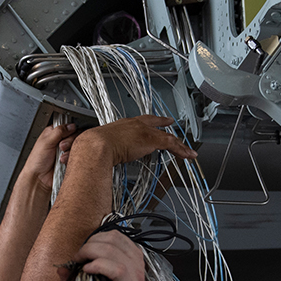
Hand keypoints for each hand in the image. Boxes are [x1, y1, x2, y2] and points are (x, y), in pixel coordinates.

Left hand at [19, 122, 76, 194]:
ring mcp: (66, 151)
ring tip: (60, 157)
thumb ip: (59, 131)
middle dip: (69, 141)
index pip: (68, 126)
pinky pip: (77, 156)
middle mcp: (60, 141)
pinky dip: (71, 158)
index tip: (64, 136)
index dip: (69, 130)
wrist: (39, 178)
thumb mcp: (46, 142)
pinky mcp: (70, 160)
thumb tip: (71, 125)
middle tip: (61, 147)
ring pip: (77, 146)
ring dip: (69, 151)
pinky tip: (63, 162)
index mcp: (53, 133)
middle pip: (75, 135)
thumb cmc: (36, 162)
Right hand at [69, 230, 153, 280]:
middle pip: (112, 250)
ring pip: (114, 238)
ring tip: (85, 252)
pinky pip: (118, 235)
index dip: (99, 265)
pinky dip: (102, 237)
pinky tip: (95, 245)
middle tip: (78, 259)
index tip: (84, 269)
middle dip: (89, 250)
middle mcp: (136, 273)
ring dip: (94, 241)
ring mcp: (137, 260)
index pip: (118, 271)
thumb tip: (62, 271)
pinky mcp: (135, 251)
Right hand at [75, 115, 196, 166]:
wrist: (96, 146)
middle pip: (156, 123)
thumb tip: (102, 160)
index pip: (141, 120)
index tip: (154, 120)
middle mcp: (135, 124)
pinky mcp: (151, 139)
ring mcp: (144, 131)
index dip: (149, 121)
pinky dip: (181, 150)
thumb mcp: (101, 147)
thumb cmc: (93, 148)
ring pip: (167, 136)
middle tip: (171, 122)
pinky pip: (171, 144)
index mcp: (124, 124)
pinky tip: (188, 155)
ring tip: (187, 151)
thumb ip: (106, 150)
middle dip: (164, 123)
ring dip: (178, 145)